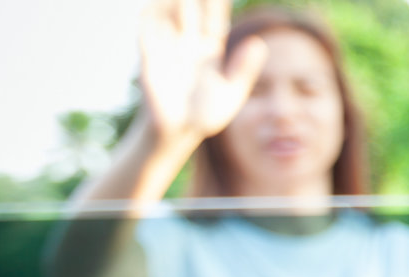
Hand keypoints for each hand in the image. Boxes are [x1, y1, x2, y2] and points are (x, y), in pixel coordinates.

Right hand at [138, 0, 266, 147]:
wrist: (179, 132)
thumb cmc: (207, 113)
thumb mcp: (232, 91)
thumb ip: (244, 68)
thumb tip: (260, 44)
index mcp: (210, 51)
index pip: (214, 20)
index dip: (216, 3)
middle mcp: (188, 46)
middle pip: (191, 13)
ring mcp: (169, 52)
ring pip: (168, 19)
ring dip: (170, 2)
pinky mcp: (151, 63)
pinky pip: (148, 37)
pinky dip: (149, 20)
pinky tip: (150, 5)